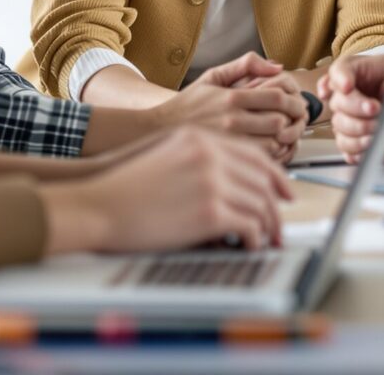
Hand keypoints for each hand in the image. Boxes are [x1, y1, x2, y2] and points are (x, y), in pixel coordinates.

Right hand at [40, 128, 294, 254]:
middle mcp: (212, 154)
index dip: (275, 176)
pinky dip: (254, 238)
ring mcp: (212, 181)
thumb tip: (232, 177)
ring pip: (260, 204)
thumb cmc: (124, 183)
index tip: (284, 192)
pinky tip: (248, 245)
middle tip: (279, 224)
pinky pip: (249, 226)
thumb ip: (200, 156)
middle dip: (276, 206)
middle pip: (263, 180)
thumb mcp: (164, 151)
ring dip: (267, 226)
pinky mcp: (210, 212)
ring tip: (266, 240)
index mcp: (202, 138)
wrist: (99, 202)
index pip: (254, 155)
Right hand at [151, 53, 304, 161]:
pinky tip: (267, 150)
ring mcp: (228, 142)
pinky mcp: (225, 160)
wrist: (157, 131)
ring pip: (272, 144)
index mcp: (231, 97)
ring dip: (282, 140)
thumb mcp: (212, 76)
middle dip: (293, 121)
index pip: (276, 96)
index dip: (294, 101)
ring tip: (283, 136)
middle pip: (279, 121)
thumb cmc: (186, 105)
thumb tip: (278, 67)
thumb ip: (245, 65)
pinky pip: (258, 161)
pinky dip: (270, 156)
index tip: (297, 105)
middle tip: (296, 122)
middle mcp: (231, 120)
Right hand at [319, 54, 383, 163]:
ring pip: (339, 127)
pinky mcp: (363, 142)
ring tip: (378, 129)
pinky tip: (371, 144)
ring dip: (357, 130)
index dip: (338, 80)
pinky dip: (356, 148)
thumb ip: (383, 80)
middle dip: (354, 109)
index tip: (348, 88)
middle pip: (336, 102)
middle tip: (376, 110)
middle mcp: (358, 96)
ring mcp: (358, 119)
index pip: (339, 71)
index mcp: (365, 73)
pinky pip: (346, 148)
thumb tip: (365, 97)